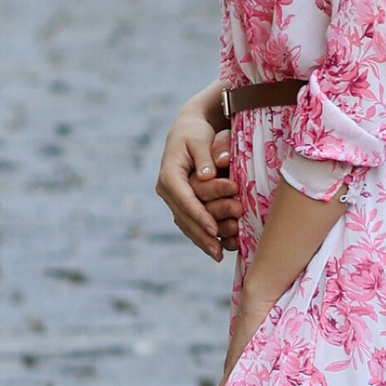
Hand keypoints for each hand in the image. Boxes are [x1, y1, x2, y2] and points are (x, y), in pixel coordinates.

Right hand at [159, 95, 239, 259]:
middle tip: (218, 251)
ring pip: (186, 224)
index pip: (184, 198)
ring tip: (218, 255)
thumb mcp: (200, 138)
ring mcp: (173, 198)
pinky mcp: (181, 203)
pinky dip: (201, 236)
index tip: (213, 228)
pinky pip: (190, 222)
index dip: (198, 214)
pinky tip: (216, 248)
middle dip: (201, 234)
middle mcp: (167, 189)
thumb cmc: (196, 132)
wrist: (188, 130)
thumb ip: (204, 156)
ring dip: (201, 240)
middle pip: (184, 217)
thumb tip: (205, 176)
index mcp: (169, 174)